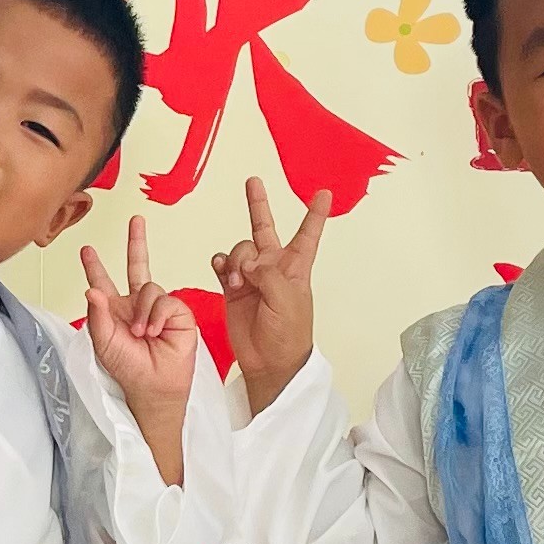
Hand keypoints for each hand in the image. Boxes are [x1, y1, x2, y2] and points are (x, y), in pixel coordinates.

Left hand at [77, 218, 200, 478]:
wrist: (154, 385)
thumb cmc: (128, 368)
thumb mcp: (104, 342)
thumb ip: (97, 315)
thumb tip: (91, 290)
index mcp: (114, 310)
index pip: (103, 282)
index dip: (94, 266)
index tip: (86, 250)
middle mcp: (136, 304)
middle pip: (137, 266)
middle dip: (137, 242)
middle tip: (136, 220)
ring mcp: (157, 307)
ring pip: (149, 288)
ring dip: (142, 312)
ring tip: (141, 334)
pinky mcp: (177, 312)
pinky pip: (164, 301)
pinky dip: (156, 316)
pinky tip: (155, 332)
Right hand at [211, 179, 329, 416]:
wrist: (269, 361)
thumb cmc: (288, 334)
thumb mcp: (287, 300)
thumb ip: (268, 275)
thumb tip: (246, 263)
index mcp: (295, 267)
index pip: (307, 235)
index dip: (315, 214)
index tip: (324, 194)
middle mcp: (272, 267)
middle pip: (264, 228)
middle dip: (258, 205)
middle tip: (253, 181)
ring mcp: (251, 277)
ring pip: (238, 250)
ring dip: (235, 261)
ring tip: (238, 282)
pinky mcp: (232, 289)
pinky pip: (221, 266)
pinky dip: (219, 265)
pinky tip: (222, 271)